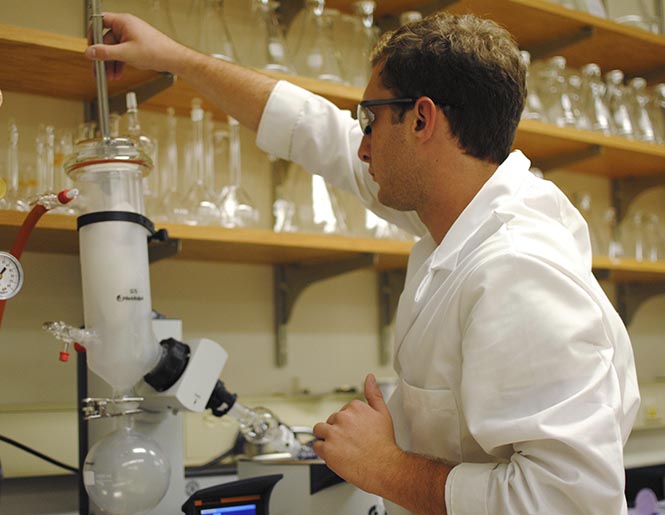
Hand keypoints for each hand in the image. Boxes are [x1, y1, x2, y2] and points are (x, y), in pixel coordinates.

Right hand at [84, 12, 186, 79]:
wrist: (173, 59)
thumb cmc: (156, 51)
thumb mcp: (126, 53)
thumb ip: (106, 53)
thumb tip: (90, 52)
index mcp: (123, 22)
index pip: (100, 22)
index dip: (93, 34)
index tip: (91, 47)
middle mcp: (127, 27)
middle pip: (107, 40)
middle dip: (104, 57)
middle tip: (99, 70)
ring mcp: (132, 36)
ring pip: (115, 49)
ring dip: (111, 63)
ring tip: (110, 76)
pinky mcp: (137, 46)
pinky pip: (123, 53)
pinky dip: (120, 63)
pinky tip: (118, 73)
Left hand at [313, 374, 402, 494]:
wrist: (385, 467)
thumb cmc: (384, 444)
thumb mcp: (383, 413)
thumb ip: (373, 394)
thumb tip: (369, 378)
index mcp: (354, 407)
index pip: (342, 412)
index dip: (348, 424)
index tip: (356, 432)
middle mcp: (343, 417)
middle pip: (331, 421)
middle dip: (338, 431)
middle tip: (351, 443)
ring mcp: (333, 433)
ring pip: (320, 430)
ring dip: (327, 438)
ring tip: (341, 448)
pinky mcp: (327, 449)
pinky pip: (316, 446)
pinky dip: (323, 451)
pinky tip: (336, 455)